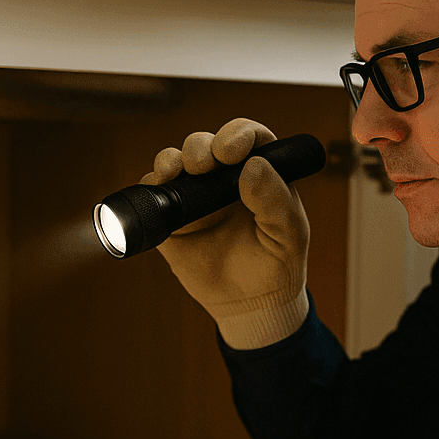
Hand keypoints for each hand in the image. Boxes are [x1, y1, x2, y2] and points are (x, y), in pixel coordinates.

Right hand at [148, 118, 309, 348]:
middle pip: (205, 143)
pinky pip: (153, 194)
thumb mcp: (288, 233)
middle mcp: (223, 178)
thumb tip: (252, 166)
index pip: (247, 138)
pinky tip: (155, 188)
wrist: (251, 304)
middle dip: (199, 146)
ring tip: (174, 172)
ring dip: (171, 159)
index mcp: (258, 173)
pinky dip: (149, 186)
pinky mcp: (172, 220)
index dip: (237, 134)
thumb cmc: (277, 264)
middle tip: (202, 165)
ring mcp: (195, 197)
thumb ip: (275, 200)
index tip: (230, 150)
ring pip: (175, 162)